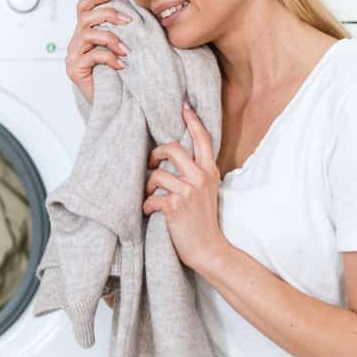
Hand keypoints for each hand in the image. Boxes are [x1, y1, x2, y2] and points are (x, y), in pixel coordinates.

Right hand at [65, 0, 131, 102]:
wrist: (112, 104)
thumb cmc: (118, 77)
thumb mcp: (120, 49)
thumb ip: (122, 32)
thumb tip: (137, 13)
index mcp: (85, 34)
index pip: (83, 8)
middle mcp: (76, 42)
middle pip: (85, 17)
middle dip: (108, 14)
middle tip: (128, 21)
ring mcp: (73, 55)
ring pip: (87, 34)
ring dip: (111, 38)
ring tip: (126, 49)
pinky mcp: (75, 69)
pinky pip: (92, 56)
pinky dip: (110, 57)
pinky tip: (122, 64)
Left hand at [142, 102, 228, 273]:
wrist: (209, 249)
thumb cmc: (203, 220)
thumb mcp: (207, 190)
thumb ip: (196, 172)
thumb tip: (174, 156)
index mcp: (209, 171)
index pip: (202, 138)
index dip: (192, 120)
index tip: (183, 106)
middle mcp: (200, 177)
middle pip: (172, 148)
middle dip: (155, 153)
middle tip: (151, 162)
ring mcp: (188, 191)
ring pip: (157, 174)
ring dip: (148, 186)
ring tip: (151, 195)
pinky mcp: (175, 206)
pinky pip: (151, 197)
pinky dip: (147, 206)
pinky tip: (151, 212)